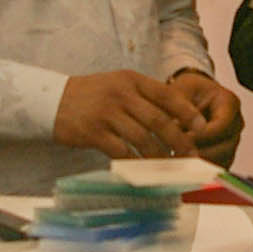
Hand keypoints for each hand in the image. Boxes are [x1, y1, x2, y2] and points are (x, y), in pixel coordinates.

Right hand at [52, 69, 203, 160]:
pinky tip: (144, 172)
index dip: (188, 112)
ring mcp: (107, 113)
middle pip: (159, 120)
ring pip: (143, 138)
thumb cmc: (90, 95)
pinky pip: (121, 151)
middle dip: (179, 141)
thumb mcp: (117, 85)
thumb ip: (143, 97)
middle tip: (191, 156)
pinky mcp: (94, 132)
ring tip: (171, 168)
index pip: (167, 94)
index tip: (202, 128)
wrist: (50, 100)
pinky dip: (135, 163)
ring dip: (160, 157)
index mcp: (131, 80)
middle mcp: (121, 94)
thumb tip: (176, 119)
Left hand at [170, 71, 244, 165]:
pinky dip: (201, 169)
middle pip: (224, 146)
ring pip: (222, 159)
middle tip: (178, 154)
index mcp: (229, 103)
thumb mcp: (180, 92)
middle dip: (200, 151)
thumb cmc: (186, 92)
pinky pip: (217, 167)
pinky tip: (183, 166)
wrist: (189, 97)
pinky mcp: (225, 154)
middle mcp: (235, 123)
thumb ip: (180, 110)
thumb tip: (179, 131)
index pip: (221, 125)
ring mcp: (232, 140)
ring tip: (179, 160)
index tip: (183, 139)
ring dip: (200, 161)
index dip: (202, 135)